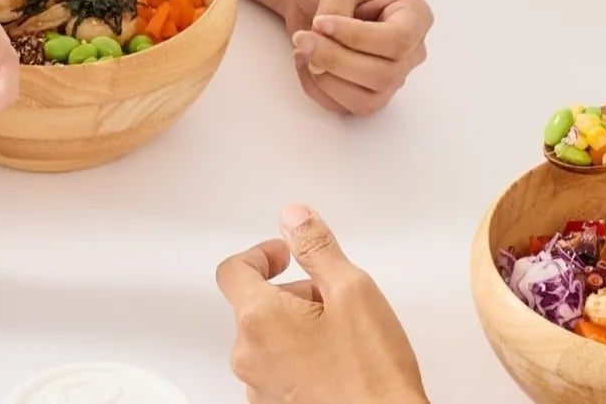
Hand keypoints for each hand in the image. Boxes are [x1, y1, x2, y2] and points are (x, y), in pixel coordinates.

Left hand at [216, 205, 427, 403]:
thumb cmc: (371, 376)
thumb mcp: (353, 290)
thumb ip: (317, 247)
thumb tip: (294, 218)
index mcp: (260, 319)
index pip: (233, 269)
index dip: (261, 253)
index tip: (286, 252)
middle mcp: (249, 356)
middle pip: (255, 304)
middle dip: (293, 291)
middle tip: (336, 297)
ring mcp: (259, 388)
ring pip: (268, 337)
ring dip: (297, 324)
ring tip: (343, 334)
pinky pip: (277, 368)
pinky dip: (300, 355)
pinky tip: (338, 361)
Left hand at [284, 0, 431, 115]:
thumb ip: (335, 9)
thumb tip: (323, 53)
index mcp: (415, 16)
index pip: (398, 41)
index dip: (357, 38)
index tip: (320, 22)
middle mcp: (410, 51)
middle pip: (384, 75)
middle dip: (336, 60)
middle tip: (301, 38)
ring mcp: (391, 77)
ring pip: (367, 100)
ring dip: (326, 79)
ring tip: (302, 48)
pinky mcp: (367, 94)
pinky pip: (345, 107)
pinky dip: (317, 89)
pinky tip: (304, 61)